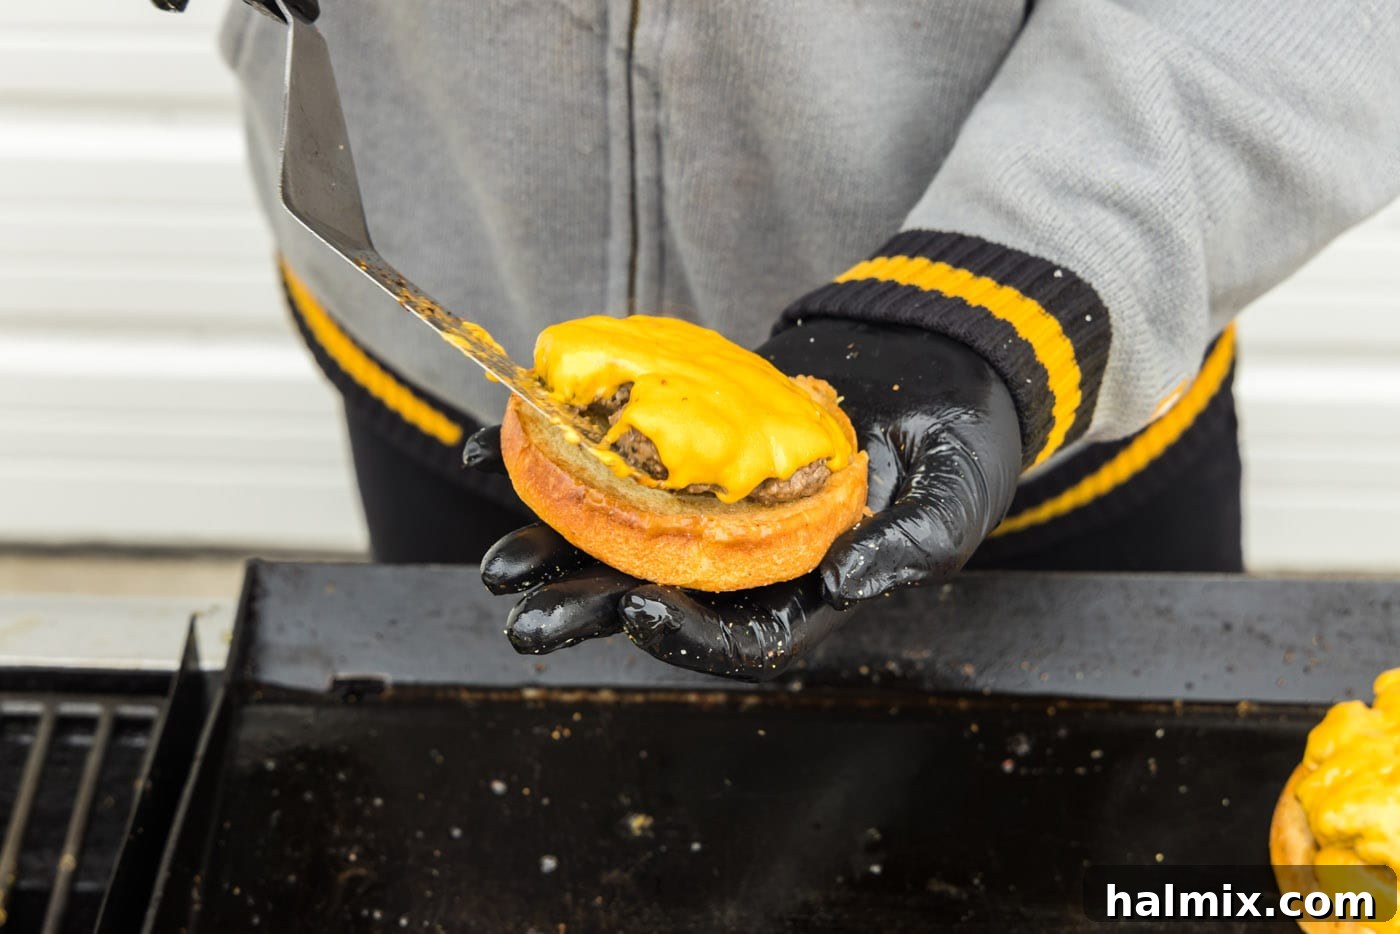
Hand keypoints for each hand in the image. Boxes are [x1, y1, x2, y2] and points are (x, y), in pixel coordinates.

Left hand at [464, 318, 1021, 678]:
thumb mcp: (954, 497)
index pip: (743, 638)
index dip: (688, 636)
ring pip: (626, 539)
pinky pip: (621, 462)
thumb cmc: (957, 440)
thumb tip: (846, 584)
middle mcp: (751, 559)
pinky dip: (561, 457)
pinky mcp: (692, 451)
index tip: (636, 613)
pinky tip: (500, 449)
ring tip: (499, 562)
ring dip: (560, 549)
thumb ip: (909, 546)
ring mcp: (715, 505)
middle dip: (590, 610)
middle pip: (663, 596)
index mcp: (811, 589)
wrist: (933, 357)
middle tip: (523, 617)